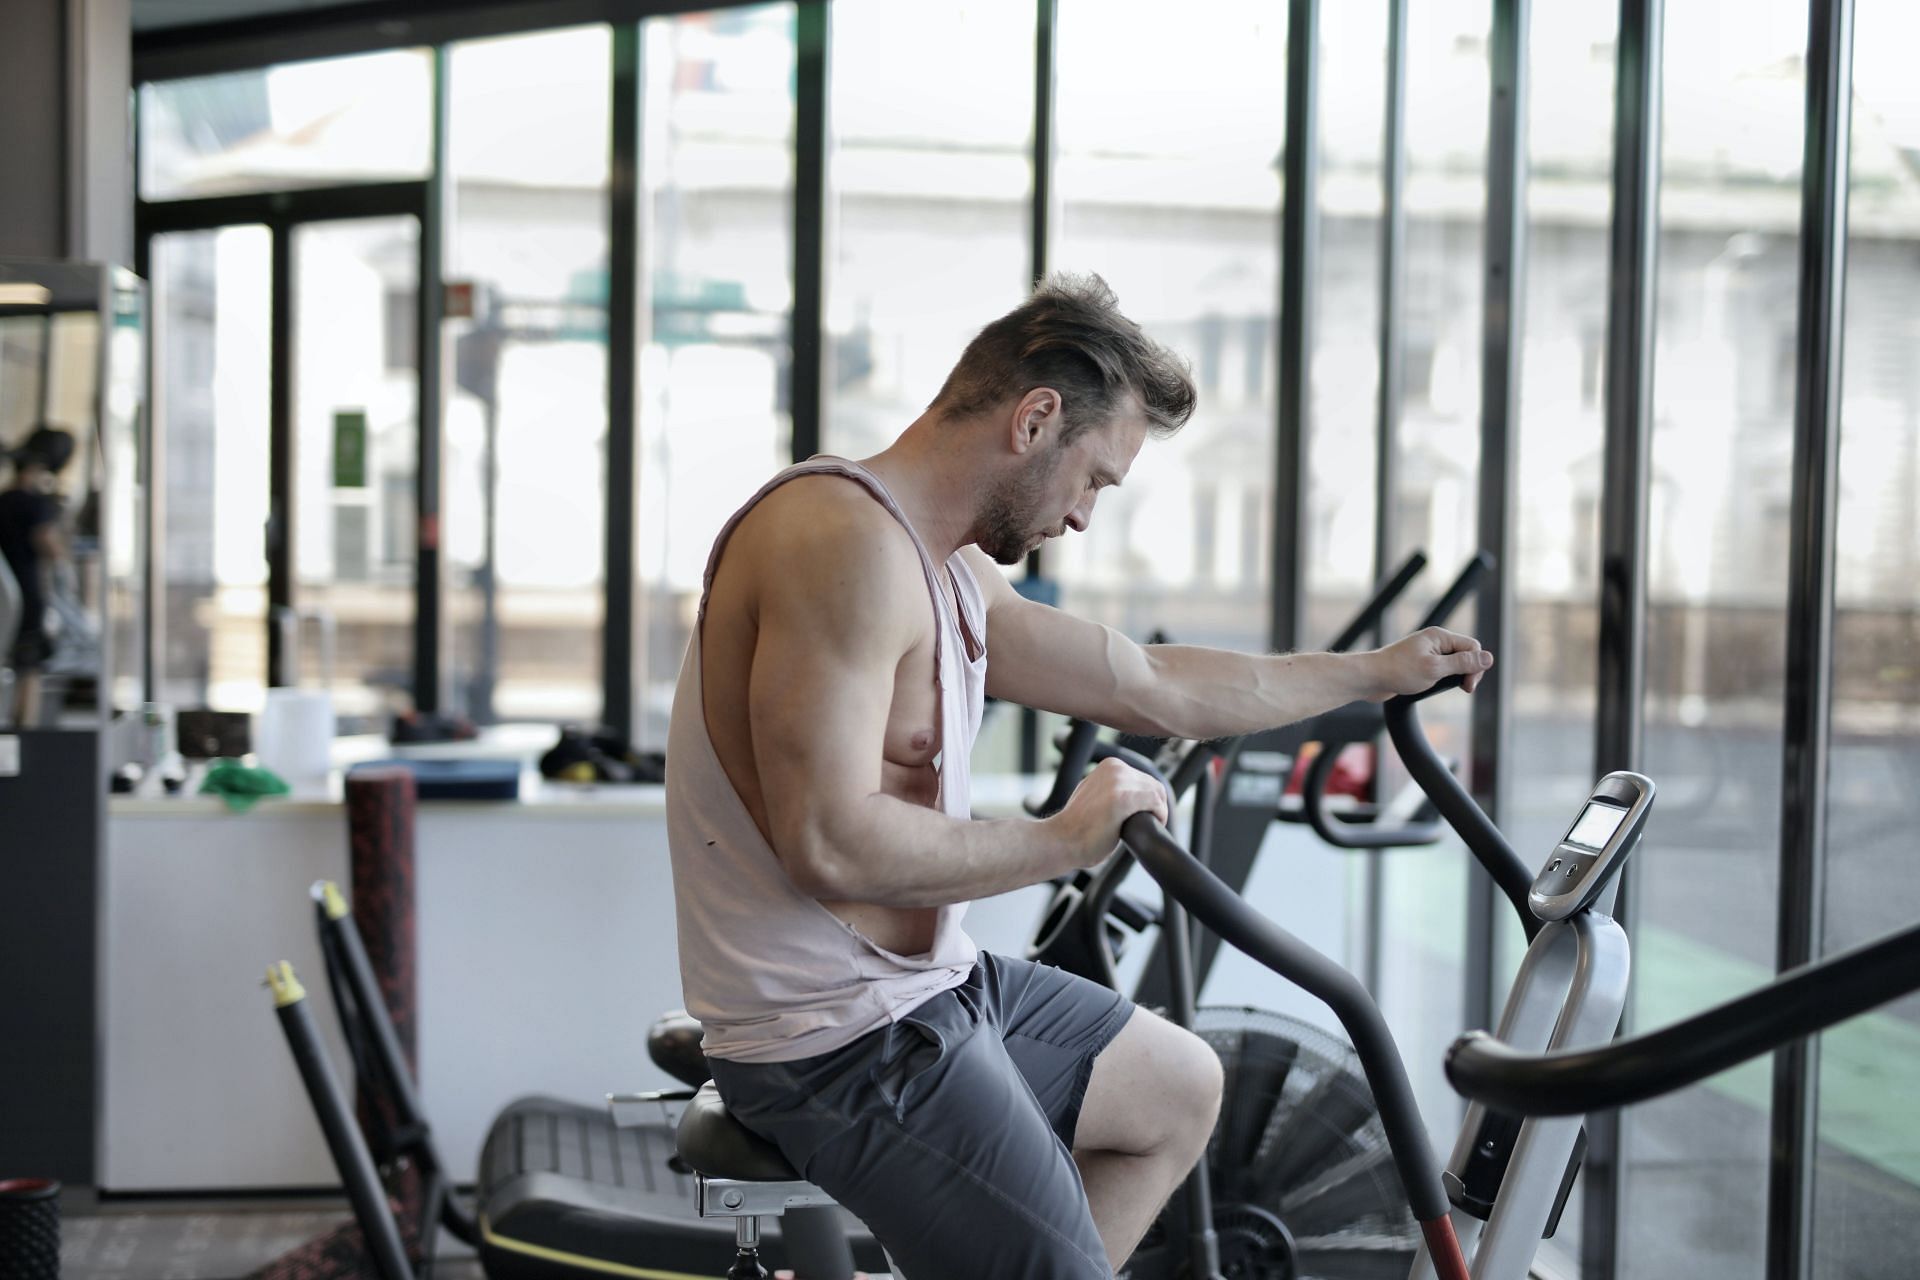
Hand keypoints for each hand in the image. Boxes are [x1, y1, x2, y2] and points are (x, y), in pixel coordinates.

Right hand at [1055, 757, 1170, 868]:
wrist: (1061, 840)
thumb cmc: (1077, 826)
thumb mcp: (1094, 795)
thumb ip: (1112, 790)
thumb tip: (1132, 796)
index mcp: (1110, 765)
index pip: (1144, 778)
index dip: (1150, 798)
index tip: (1146, 814)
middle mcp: (1115, 768)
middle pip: (1153, 784)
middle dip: (1155, 805)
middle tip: (1150, 823)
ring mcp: (1119, 782)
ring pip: (1156, 793)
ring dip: (1158, 811)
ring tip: (1148, 826)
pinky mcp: (1123, 798)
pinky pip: (1155, 803)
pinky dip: (1159, 815)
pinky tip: (1151, 825)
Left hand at [1366, 627, 1494, 698]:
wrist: (1370, 679)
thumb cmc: (1399, 672)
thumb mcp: (1435, 669)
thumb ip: (1463, 663)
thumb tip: (1489, 658)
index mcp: (1439, 636)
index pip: (1472, 647)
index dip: (1475, 666)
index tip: (1467, 686)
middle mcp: (1434, 642)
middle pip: (1465, 654)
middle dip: (1468, 672)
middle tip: (1464, 689)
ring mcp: (1426, 653)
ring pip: (1453, 664)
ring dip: (1455, 677)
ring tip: (1444, 687)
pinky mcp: (1419, 664)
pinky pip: (1440, 670)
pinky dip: (1442, 680)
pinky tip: (1434, 688)